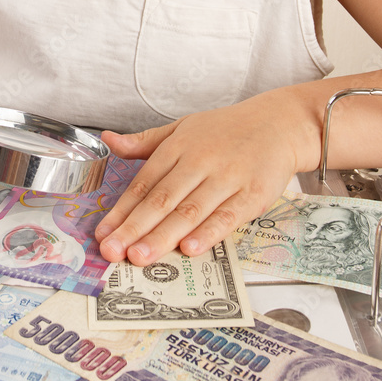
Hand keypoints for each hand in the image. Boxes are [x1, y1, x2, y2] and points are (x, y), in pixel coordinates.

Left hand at [94, 96, 315, 263]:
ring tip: (140, 256)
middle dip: (135, 228)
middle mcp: (199, 161)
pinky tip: (189, 249)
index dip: (122, 211)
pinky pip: (227, 216)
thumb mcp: (182, 129)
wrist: (278, 123)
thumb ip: (145, 142)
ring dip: (163, 236)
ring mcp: (226, 177)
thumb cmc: (226, 130)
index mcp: (178, 147)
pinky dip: (208, 233)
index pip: (144, 183)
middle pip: (162, 200)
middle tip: (113, 251)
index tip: (103, 234)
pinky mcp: (253, 193)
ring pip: (190, 211)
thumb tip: (108, 140)